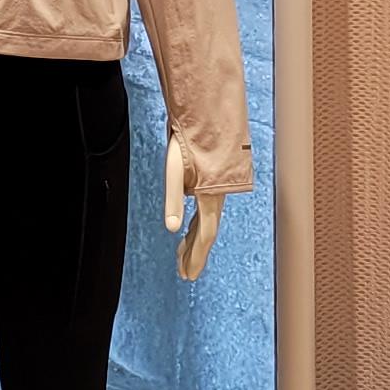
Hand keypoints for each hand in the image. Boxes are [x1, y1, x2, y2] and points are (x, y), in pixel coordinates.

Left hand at [164, 135, 220, 283]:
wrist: (210, 113)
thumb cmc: (190, 139)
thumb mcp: (174, 169)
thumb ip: (173, 199)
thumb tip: (171, 228)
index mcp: (210, 197)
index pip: (204, 236)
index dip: (195, 258)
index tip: (188, 276)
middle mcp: (217, 196)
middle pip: (206, 233)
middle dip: (194, 253)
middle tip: (184, 272)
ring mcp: (218, 189)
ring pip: (207, 221)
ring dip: (194, 239)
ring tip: (183, 254)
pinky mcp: (215, 181)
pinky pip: (207, 210)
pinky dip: (198, 223)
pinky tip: (189, 225)